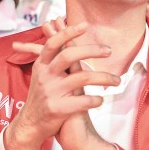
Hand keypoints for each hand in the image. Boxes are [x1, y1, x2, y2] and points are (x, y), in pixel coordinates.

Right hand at [3, 19, 118, 149]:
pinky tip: (101, 100)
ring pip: (82, 78)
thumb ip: (54, 55)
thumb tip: (59, 29)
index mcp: (41, 65)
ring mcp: (51, 92)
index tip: (85, 25)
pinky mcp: (57, 109)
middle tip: (109, 51)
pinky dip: (96, 100)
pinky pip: (83, 101)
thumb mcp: (43, 73)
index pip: (53, 43)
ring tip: (117, 80)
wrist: (31, 124)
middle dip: (91, 50)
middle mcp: (44, 76)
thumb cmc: (43, 95)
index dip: (68, 32)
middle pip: (68, 56)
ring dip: (104, 77)